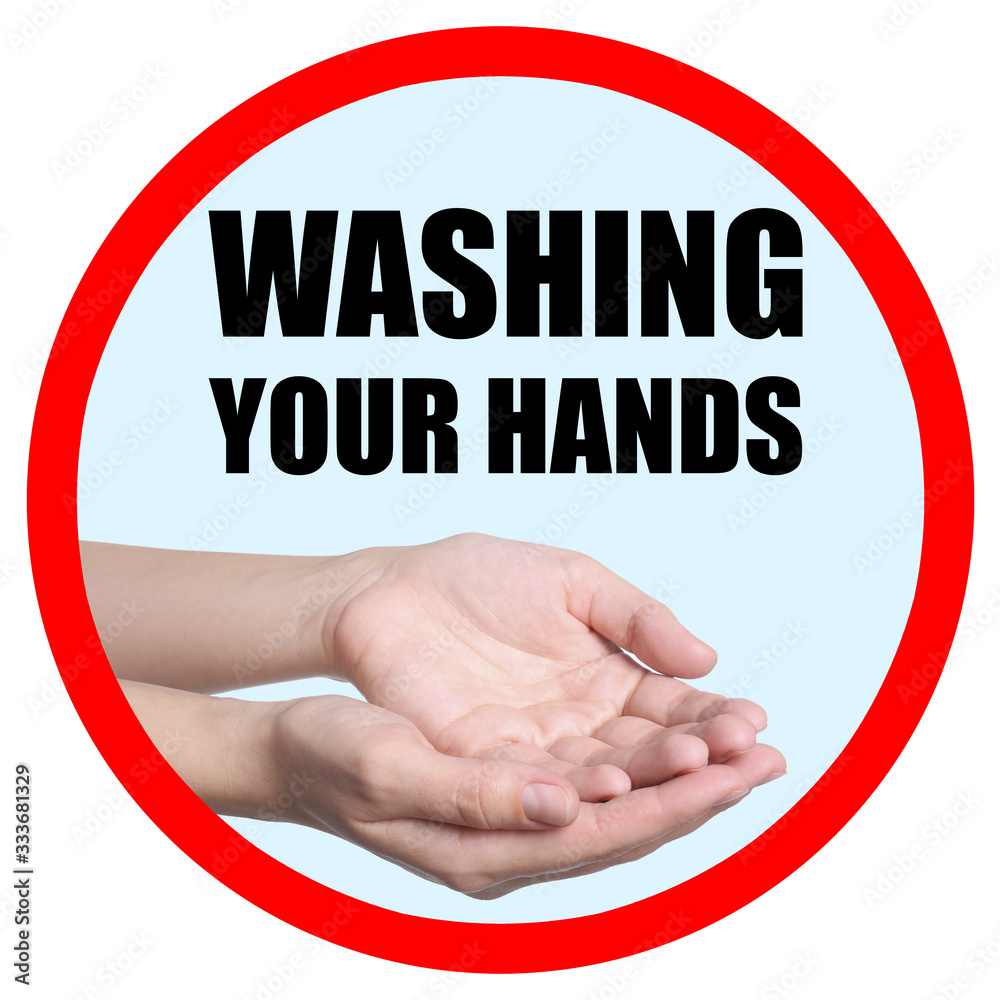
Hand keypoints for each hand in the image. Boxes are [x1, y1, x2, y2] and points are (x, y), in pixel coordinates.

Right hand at [265, 692, 781, 897]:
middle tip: (769, 758)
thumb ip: (477, 794)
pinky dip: (639, 755)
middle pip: (627, 823)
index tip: (734, 771)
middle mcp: (514, 841)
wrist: (297, 749)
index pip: (602, 834)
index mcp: (488, 850)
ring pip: (618, 799)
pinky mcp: (512, 782)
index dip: (672, 804)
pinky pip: (591, 776)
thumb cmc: (334, 756)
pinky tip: (670, 735)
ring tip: (742, 741)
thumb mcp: (393, 768)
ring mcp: (515, 815)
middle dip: (701, 792)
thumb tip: (564, 805)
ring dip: (681, 773)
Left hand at [317, 533, 783, 802]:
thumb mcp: (572, 581)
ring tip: (699, 767)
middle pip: (651, 755)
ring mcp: (534, 750)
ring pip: (605, 778)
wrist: (393, 588)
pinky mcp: (483, 764)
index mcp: (607, 684)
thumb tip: (707, 659)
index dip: (715, 719)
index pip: (674, 711)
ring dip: (653, 779)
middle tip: (752, 760)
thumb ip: (636, 618)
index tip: (756, 723)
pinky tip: (616, 779)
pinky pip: (535, 782)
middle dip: (704, 759)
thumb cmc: (480, 577)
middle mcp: (579, 728)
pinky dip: (576, 785)